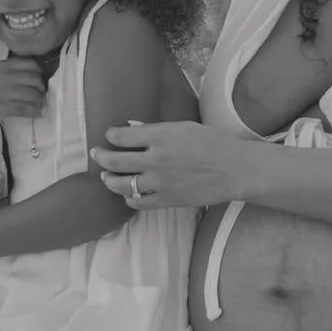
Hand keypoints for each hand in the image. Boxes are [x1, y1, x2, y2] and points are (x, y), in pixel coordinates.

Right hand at [0, 59, 46, 127]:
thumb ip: (3, 70)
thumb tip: (22, 72)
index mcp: (1, 66)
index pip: (29, 63)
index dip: (38, 71)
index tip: (39, 77)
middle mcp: (5, 77)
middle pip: (34, 79)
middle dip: (41, 87)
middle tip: (41, 92)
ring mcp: (5, 92)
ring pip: (32, 95)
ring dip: (40, 100)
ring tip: (40, 104)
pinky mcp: (4, 108)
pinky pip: (25, 109)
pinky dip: (35, 111)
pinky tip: (39, 113)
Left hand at [90, 120, 252, 210]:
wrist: (234, 169)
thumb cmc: (213, 143)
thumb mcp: (184, 127)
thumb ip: (155, 129)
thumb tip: (132, 128)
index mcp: (160, 136)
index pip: (122, 136)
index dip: (111, 135)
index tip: (109, 135)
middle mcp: (156, 159)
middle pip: (115, 160)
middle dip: (101, 156)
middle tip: (97, 154)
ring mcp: (160, 182)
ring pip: (121, 184)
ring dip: (109, 180)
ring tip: (106, 177)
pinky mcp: (166, 200)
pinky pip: (137, 203)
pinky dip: (128, 198)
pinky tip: (128, 194)